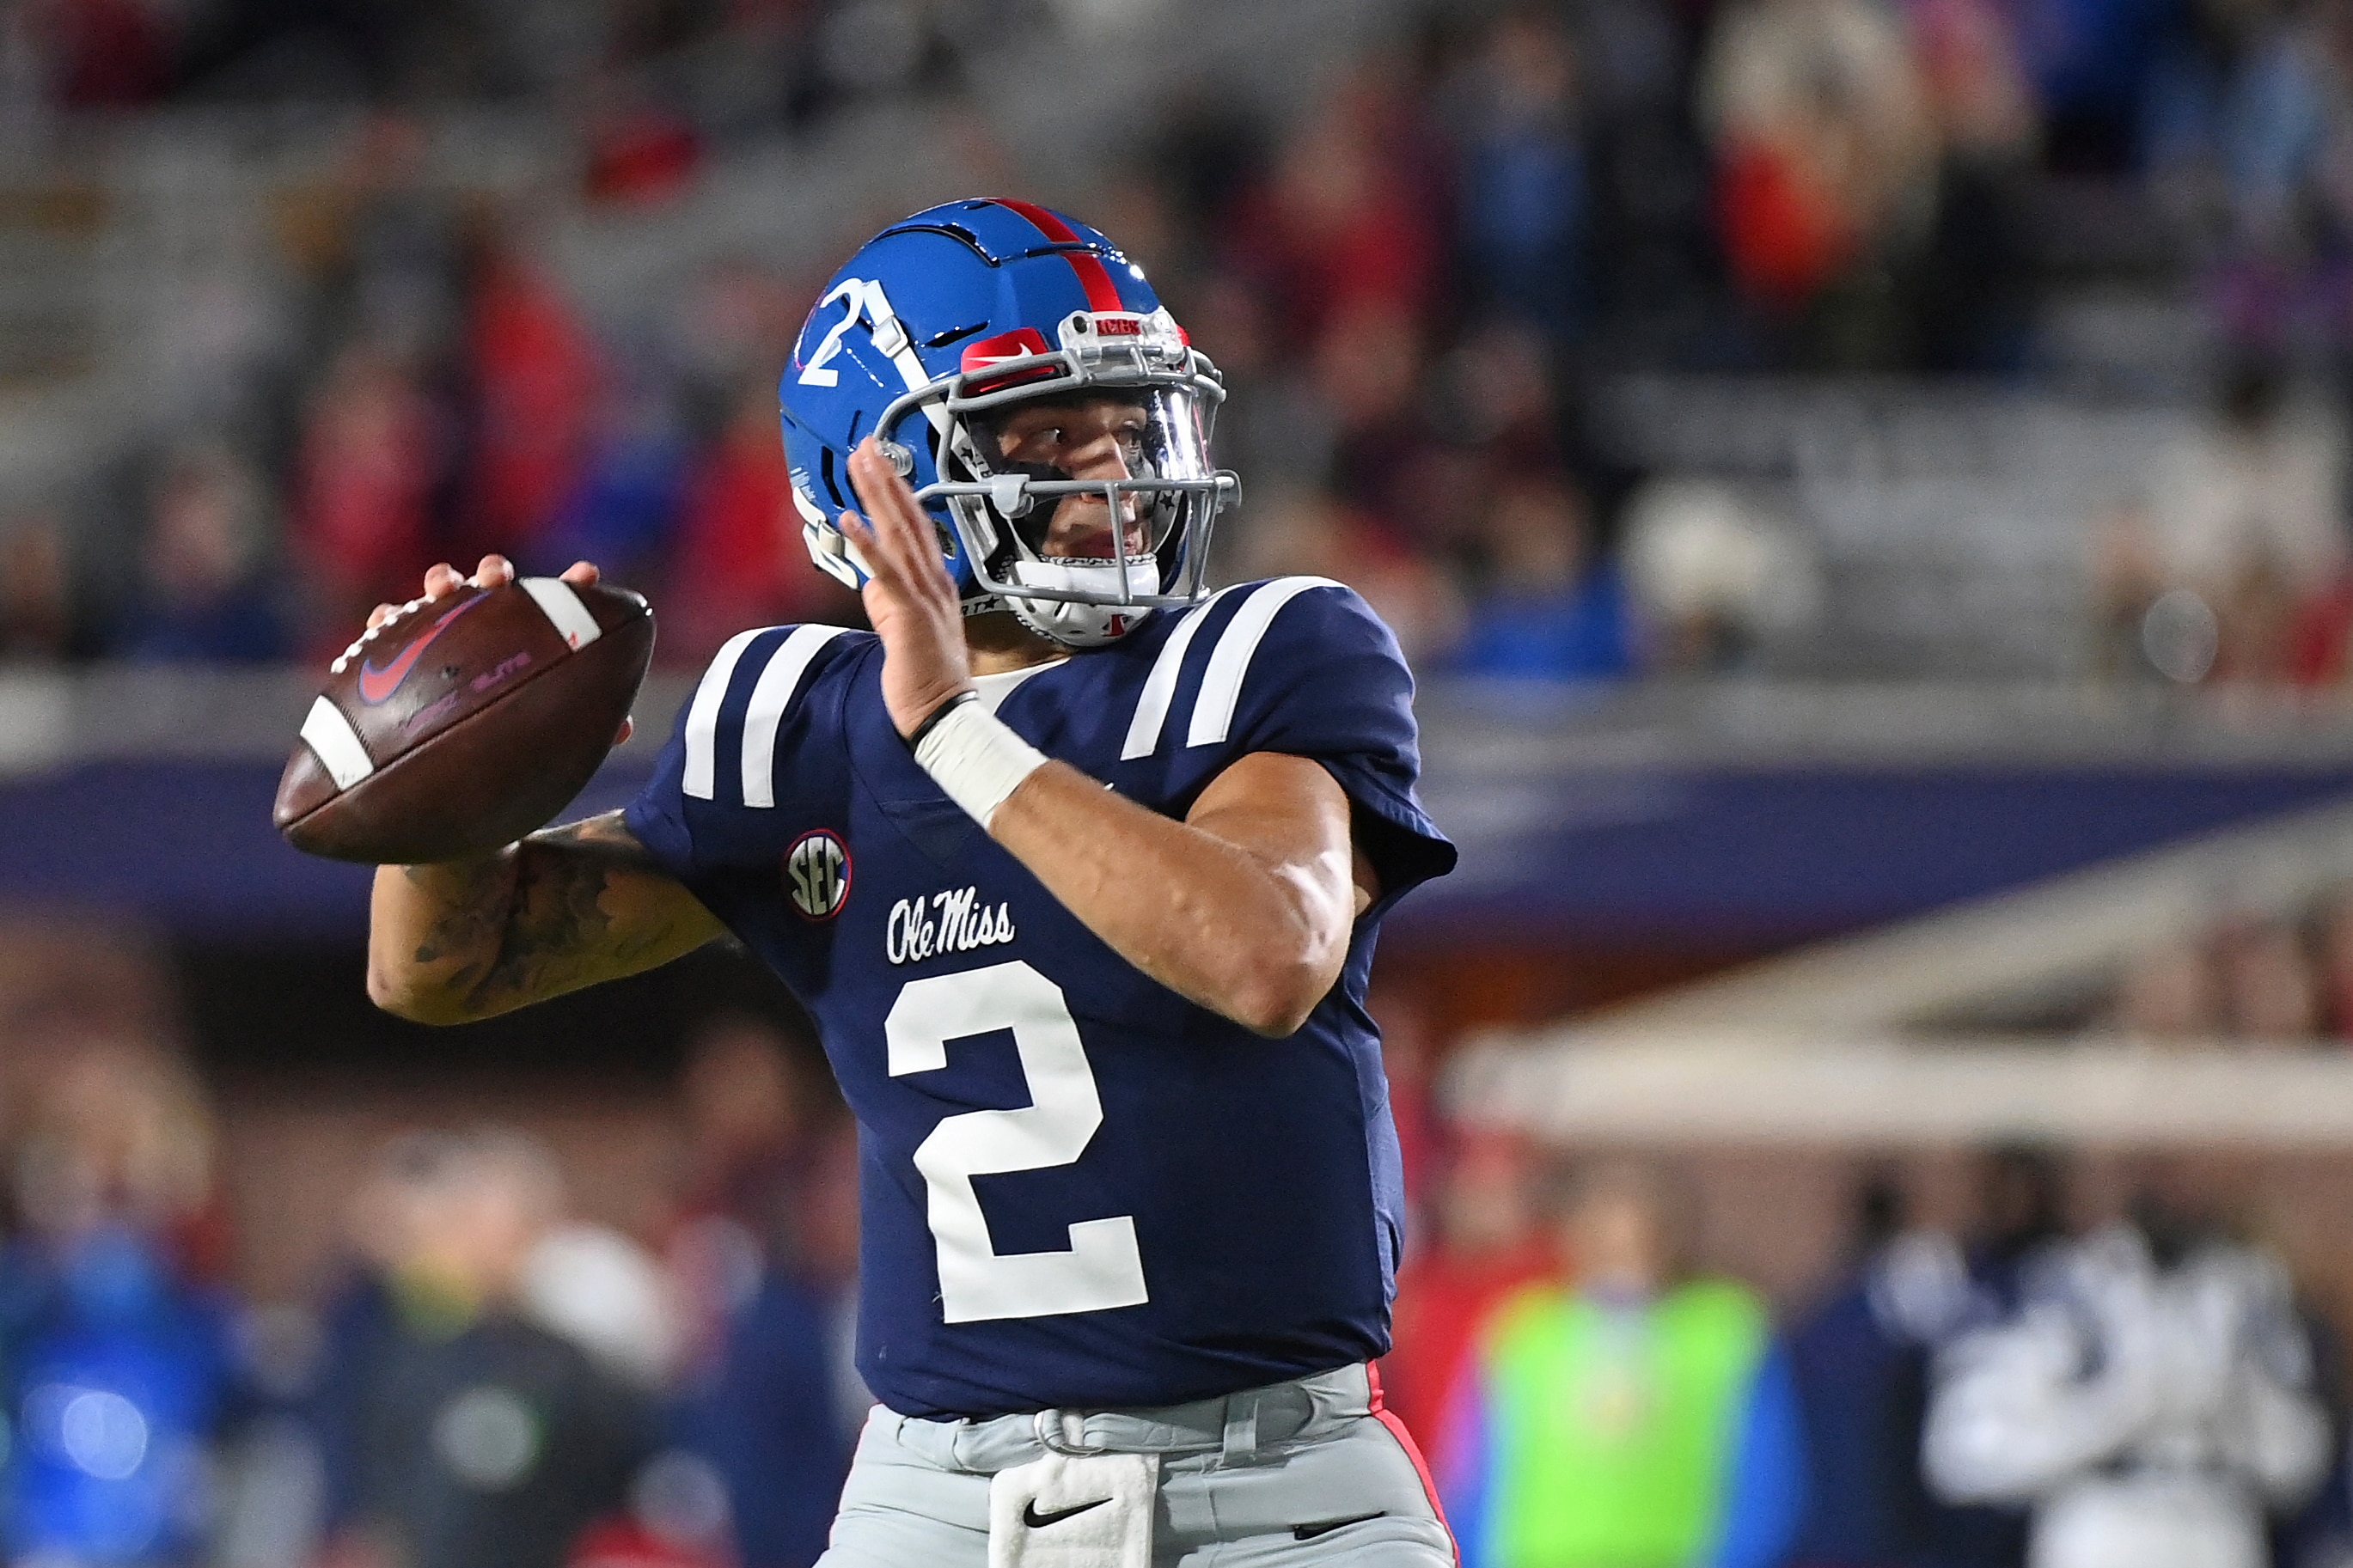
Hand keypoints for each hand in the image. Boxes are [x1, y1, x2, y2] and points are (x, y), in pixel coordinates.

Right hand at [363, 556, 628, 745]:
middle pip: (492, 585)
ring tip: (441, 586)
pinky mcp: (395, 649)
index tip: (586, 574)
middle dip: (495, 572)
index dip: (571, 588)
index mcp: (524, 638)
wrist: (441, 769)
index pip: (552, 606)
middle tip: (497, 578)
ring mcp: (440, 631)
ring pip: (440, 593)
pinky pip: (387, 626)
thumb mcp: (543, 735)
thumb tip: (624, 730)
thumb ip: (578, 726)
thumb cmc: (501, 742)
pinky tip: (384, 620)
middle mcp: (484, 625)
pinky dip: (386, 618)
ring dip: (442, 580)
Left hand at [843, 437, 972, 737]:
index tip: (878, 463)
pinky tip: (850, 518)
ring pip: (898, 535)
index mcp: (934, 582)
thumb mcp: (900, 629)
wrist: (944, 712)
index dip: (895, 492)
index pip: (913, 526)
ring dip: (878, 496)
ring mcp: (924, 594)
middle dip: (885, 479)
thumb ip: (887, 601)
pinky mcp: (909, 613)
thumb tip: (870, 581)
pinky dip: (868, 544)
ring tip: (861, 463)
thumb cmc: (924, 677)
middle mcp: (933, 580)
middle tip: (867, 444)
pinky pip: (887, 572)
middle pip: (907, 518)